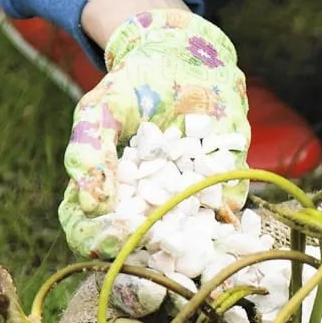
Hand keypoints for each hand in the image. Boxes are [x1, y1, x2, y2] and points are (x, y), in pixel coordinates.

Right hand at [58, 8, 250, 259]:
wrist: (182, 57)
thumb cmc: (132, 87)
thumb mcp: (101, 111)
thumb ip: (90, 151)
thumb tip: (91, 203)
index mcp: (110, 196)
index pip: (92, 232)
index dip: (97, 240)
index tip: (112, 235)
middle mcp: (149, 208)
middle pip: (141, 249)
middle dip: (146, 262)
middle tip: (153, 263)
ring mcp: (188, 202)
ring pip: (189, 243)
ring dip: (192, 254)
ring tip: (196, 265)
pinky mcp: (226, 186)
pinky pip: (228, 212)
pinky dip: (230, 224)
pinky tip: (231, 234)